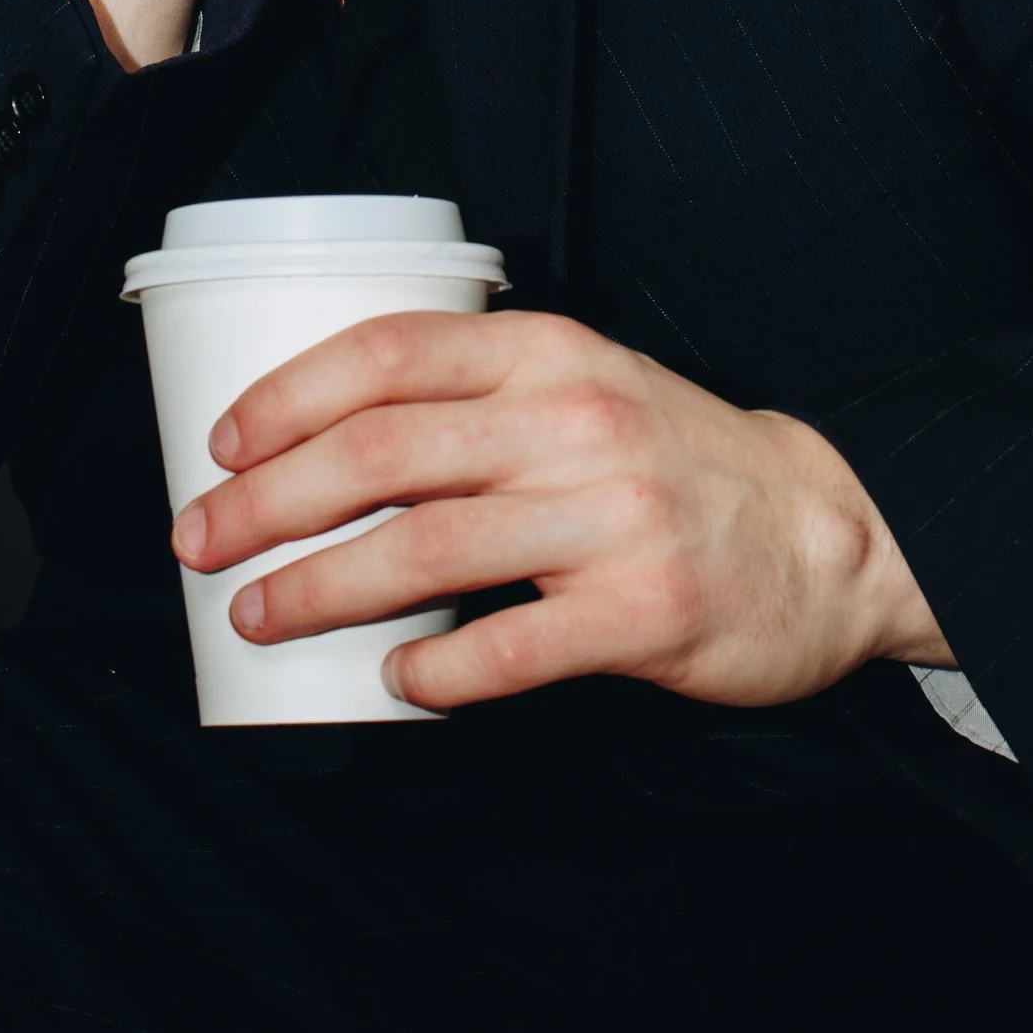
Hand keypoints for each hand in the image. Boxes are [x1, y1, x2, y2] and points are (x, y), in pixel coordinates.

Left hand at [172, 310, 953, 709]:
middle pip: (382, 452)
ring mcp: (611, 519)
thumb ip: (481, 393)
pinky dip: (432, 670)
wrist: (831, 533)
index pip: (388, 353)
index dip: (284, 398)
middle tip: (201, 542)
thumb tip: (325, 438)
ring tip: (257, 613)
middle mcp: (574, 423)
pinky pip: (505, 649)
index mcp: (549, 354)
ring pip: (424, 547)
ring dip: (318, 586)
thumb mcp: (587, 386)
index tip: (219, 447)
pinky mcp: (641, 615)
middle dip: (268, 502)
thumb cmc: (678, 461)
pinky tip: (394, 679)